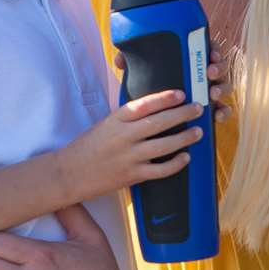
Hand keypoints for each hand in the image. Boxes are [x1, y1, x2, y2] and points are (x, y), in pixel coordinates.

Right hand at [56, 89, 203, 203]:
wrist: (70, 173)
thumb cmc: (89, 146)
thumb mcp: (106, 124)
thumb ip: (127, 117)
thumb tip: (155, 107)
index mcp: (116, 119)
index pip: (144, 104)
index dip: (164, 98)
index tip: (181, 93)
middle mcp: (124, 136)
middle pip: (159, 123)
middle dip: (182, 114)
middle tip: (198, 109)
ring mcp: (129, 157)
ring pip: (163, 146)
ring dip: (184, 138)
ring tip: (198, 132)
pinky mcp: (132, 176)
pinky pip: (160, 170)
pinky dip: (175, 164)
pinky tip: (185, 158)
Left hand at [113, 44, 232, 124]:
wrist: (152, 115)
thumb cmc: (150, 84)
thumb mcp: (142, 73)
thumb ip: (132, 63)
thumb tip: (120, 60)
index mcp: (190, 58)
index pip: (207, 47)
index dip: (213, 49)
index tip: (210, 53)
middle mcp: (202, 73)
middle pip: (219, 66)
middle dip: (218, 68)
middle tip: (209, 72)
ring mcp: (208, 90)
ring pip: (223, 86)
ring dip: (221, 89)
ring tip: (212, 94)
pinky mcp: (211, 108)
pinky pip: (223, 109)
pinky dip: (223, 112)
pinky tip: (218, 116)